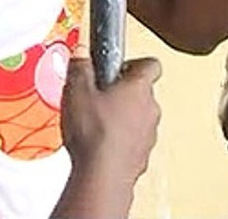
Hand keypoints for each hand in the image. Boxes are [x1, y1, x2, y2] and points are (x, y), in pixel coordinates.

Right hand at [60, 57, 161, 190]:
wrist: (102, 174)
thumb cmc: (95, 133)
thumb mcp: (76, 90)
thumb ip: (80, 66)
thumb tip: (81, 53)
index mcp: (139, 86)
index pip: (150, 64)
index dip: (134, 63)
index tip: (117, 66)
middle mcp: (151, 109)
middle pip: (143, 92)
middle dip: (122, 92)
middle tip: (100, 95)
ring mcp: (149, 134)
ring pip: (139, 117)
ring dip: (122, 118)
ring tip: (97, 122)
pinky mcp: (142, 155)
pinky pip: (134, 140)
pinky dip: (121, 140)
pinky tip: (100, 143)